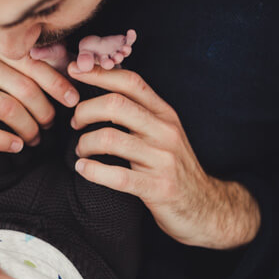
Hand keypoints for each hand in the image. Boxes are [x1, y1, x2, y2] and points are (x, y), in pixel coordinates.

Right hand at [0, 38, 79, 151]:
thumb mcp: (15, 76)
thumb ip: (44, 67)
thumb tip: (78, 64)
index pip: (34, 63)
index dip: (57, 83)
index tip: (73, 101)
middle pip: (24, 87)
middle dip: (44, 111)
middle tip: (50, 126)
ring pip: (7, 108)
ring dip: (28, 128)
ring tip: (35, 139)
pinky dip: (4, 141)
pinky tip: (16, 147)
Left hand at [68, 64, 259, 248]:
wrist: (205, 207)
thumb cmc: (173, 166)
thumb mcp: (164, 132)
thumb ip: (140, 111)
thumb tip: (104, 86)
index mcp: (165, 114)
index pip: (131, 82)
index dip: (99, 74)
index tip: (74, 71)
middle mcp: (165, 131)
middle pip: (116, 105)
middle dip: (85, 111)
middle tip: (74, 123)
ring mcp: (163, 160)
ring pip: (110, 139)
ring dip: (84, 143)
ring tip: (80, 151)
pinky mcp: (158, 188)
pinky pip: (117, 176)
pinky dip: (92, 171)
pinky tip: (82, 169)